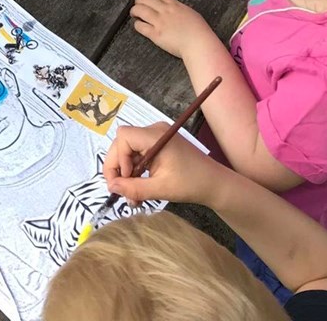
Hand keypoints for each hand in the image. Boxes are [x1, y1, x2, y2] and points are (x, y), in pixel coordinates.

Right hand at [103, 124, 218, 205]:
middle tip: (121, 190)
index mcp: (155, 136)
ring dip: (126, 171)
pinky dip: (135, 169)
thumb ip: (134, 188)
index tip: (125, 179)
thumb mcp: (161, 189)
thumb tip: (111, 187)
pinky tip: (138, 187)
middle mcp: (153, 131)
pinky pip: (138, 153)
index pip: (123, 136)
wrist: (214, 183)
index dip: (118, 157)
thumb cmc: (191, 184)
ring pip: (128, 149)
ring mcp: (156, 136)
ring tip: (131, 195)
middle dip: (118, 166)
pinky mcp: (158, 145)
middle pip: (123, 142)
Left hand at [130, 0, 207, 58]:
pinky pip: (141, 26)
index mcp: (174, 5)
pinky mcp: (156, 35)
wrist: (199, 44)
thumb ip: (181, 10)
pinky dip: (137, 25)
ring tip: (134, 13)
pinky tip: (138, 25)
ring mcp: (160, 22)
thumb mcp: (191, 14)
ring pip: (140, 10)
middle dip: (139, 0)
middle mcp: (165, 11)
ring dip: (134, 11)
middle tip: (137, 4)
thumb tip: (177, 9)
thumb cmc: (199, 32)